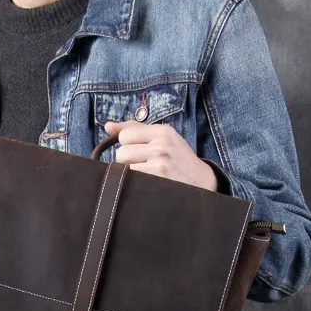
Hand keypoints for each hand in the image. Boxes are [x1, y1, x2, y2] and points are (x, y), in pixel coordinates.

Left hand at [104, 119, 218, 190]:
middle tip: (144, 167)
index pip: (125, 135)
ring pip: (123, 167)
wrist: (203, 183)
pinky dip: (133, 184)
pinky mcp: (157, 178)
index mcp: (163, 131)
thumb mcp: (163, 139)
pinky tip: (146, 184)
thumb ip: (136, 130)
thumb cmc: (178, 161)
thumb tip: (107, 126)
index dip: (127, 146)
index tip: (139, 153)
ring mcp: (160, 162)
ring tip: (145, 176)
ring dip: (129, 174)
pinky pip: (130, 180)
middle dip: (127, 162)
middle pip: (121, 152)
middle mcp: (162, 144)